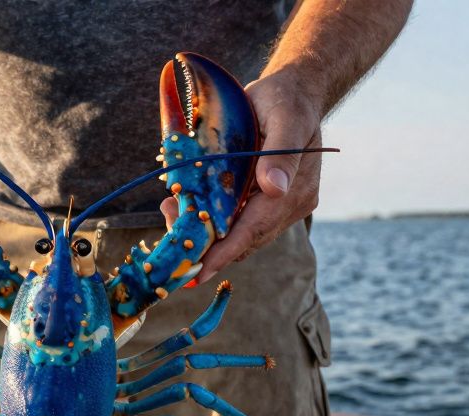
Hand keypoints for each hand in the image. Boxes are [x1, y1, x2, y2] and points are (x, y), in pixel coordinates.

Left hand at [186, 73, 323, 283]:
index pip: (255, 230)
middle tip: (171, 234)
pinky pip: (237, 220)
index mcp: (296, 189)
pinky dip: (212, 219)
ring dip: (205, 232)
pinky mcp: (267, 200)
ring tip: (171, 211)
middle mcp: (290, 204)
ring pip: (238, 233)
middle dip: (207, 245)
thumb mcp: (285, 117)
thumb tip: (274, 189)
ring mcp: (280, 204)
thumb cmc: (286, 99)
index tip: (199, 271)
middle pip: (244, 239)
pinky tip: (187, 205)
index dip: (225, 252)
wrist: (293, 92)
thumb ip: (280, 154)